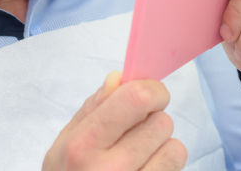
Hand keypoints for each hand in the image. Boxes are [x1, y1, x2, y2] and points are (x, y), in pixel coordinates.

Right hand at [43, 71, 186, 169]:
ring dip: (161, 147)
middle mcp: (111, 170)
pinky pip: (176, 169)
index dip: (151, 90)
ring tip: (138, 157)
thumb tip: (119, 79)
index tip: (148, 96)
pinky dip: (164, 166)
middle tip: (132, 135)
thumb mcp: (64, 144)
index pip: (138, 99)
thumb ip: (91, 109)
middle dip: (151, 122)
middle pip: (161, 121)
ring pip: (176, 147)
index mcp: (83, 145)